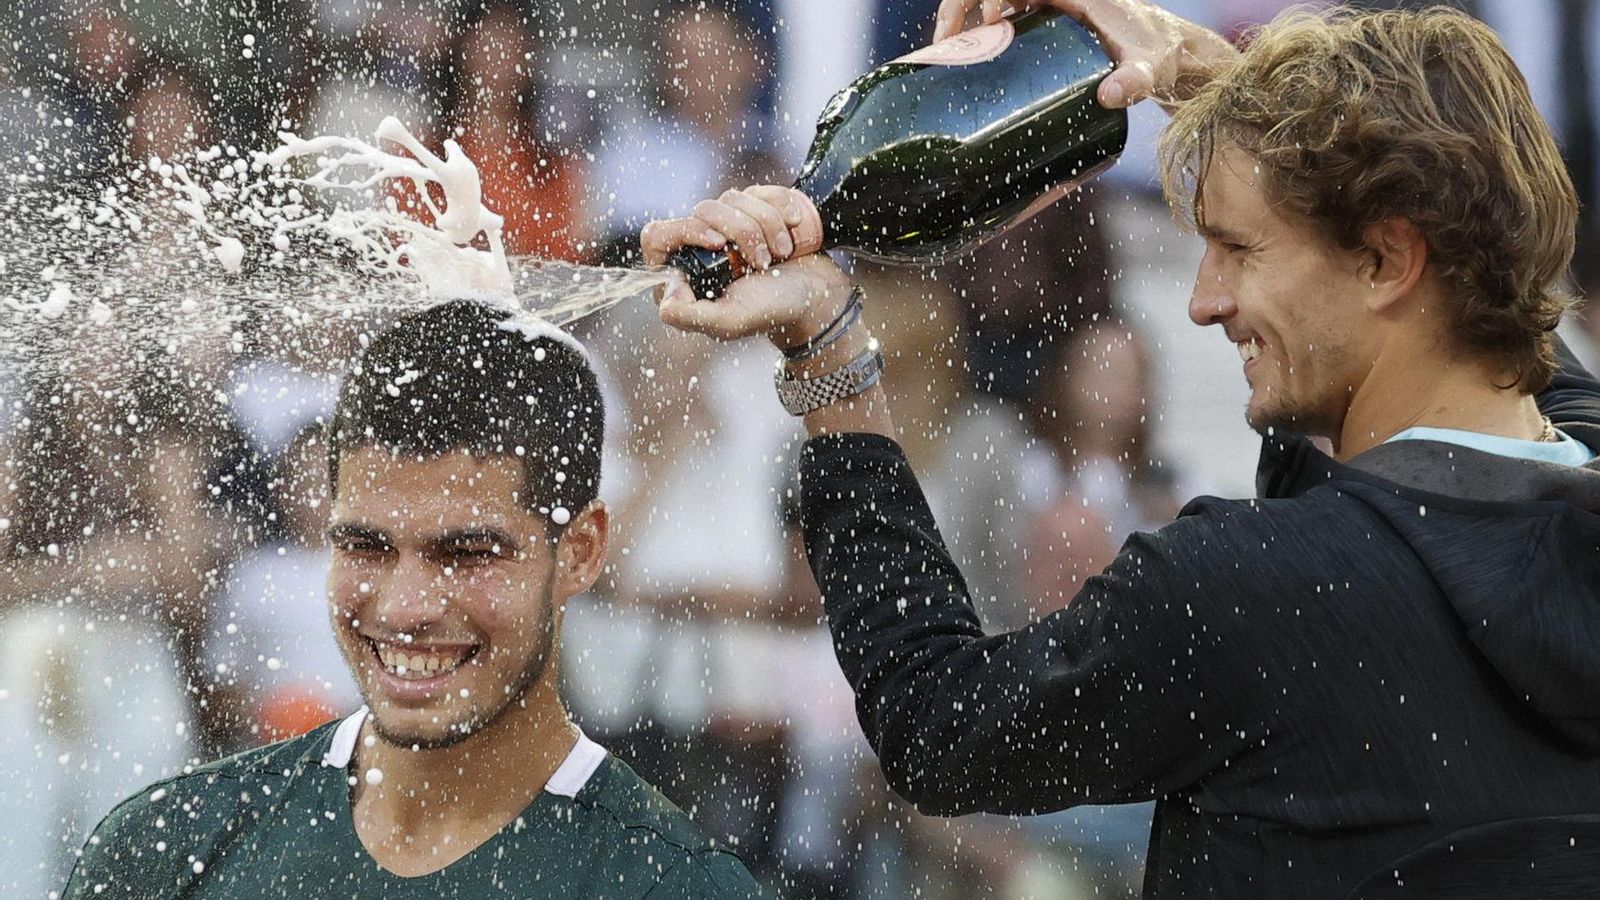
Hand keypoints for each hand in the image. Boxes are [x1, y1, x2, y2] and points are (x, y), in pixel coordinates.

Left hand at [642, 186, 853, 351]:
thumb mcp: (729, 321)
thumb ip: (690, 316)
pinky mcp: (755, 209)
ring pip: (733, 197)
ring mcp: (728, 225)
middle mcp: (699, 247)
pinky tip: (794, 229)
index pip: (659, 234)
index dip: (688, 229)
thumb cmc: (773, 312)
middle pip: (703, 209)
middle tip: (762, 262)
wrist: (819, 297)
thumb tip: (665, 302)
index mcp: (682, 275)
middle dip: (741, 232)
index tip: (719, 243)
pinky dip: (782, 207)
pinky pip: (760, 190)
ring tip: (781, 254)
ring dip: (767, 225)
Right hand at [931, 0, 1235, 107]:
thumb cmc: (1158, 54)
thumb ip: (1135, 82)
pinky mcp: (1043, 26)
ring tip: (944, 59)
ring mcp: (1046, 8)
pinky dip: (977, 37)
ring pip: (990, 5)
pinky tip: (965, 64)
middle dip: (958, 10)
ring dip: (963, 24)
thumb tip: (1108, 96)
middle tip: (941, 46)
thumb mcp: (1148, 68)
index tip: (984, 25)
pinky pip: (999, 22)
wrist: (1168, 53)